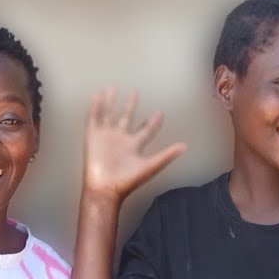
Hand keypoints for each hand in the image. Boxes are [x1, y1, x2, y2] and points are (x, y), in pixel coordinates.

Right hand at [83, 87, 186, 201]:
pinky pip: (94, 118)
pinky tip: (97, 95)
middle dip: (130, 106)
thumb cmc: (127, 181)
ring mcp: (106, 137)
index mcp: (134, 146)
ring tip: (112, 89)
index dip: (152, 122)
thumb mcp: (150, 166)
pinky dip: (95, 107)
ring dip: (110, 102)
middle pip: (126, 118)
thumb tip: (185, 147)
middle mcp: (120, 139)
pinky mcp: (92, 136)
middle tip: (135, 92)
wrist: (105, 189)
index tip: (160, 112)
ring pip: (108, 115)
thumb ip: (166, 155)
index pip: (145, 130)